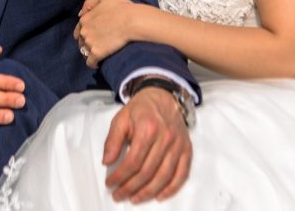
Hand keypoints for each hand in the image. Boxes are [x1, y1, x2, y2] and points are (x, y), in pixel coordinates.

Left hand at [75, 0, 135, 67]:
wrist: (133, 21)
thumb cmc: (122, 8)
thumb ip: (89, 3)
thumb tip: (80, 14)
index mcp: (84, 19)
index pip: (78, 30)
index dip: (86, 34)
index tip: (95, 36)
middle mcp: (84, 32)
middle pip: (81, 42)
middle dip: (88, 44)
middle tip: (100, 45)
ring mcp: (89, 43)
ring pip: (85, 52)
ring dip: (90, 54)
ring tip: (101, 54)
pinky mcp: (96, 53)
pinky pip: (90, 62)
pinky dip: (94, 63)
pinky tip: (99, 63)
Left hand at [103, 88, 192, 202]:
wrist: (164, 96)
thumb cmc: (140, 109)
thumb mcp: (121, 119)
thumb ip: (112, 140)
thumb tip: (107, 162)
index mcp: (147, 128)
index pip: (133, 161)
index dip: (120, 176)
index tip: (110, 184)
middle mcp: (165, 137)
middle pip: (147, 171)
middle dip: (130, 188)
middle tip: (118, 195)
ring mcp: (178, 144)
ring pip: (164, 176)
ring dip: (148, 192)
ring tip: (134, 199)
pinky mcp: (187, 149)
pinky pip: (182, 173)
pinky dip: (171, 188)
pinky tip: (159, 196)